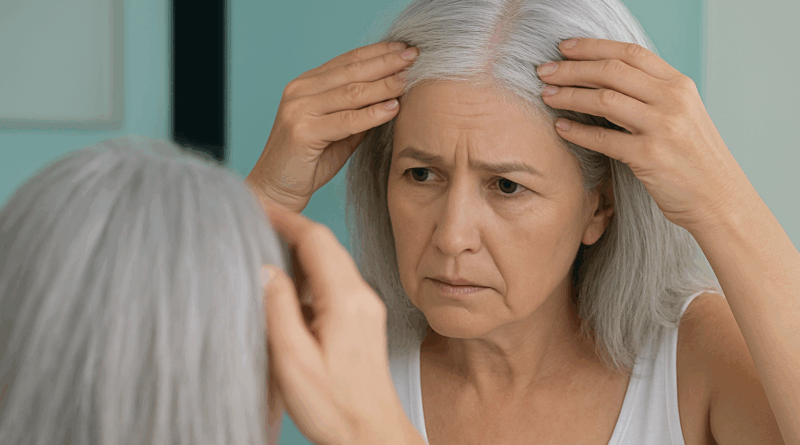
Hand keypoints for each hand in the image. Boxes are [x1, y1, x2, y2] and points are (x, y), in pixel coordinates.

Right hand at [247, 42, 418, 213]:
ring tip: (408, 79)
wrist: (275, 190)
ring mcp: (299, 109)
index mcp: (307, 85)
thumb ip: (359, 113)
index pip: (348, 60)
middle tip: (415, 56)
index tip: (406, 48)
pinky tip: (393, 108)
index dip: (378, 53)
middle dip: (386, 62)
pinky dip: (372, 114)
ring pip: (351, 92)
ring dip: (383, 85)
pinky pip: (346, 120)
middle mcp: (300, 91)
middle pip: (351, 71)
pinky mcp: (302, 131)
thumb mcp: (338, 132)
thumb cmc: (308, 163)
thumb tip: (394, 96)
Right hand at [262, 205, 420, 444]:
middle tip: (254, 223)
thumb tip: (263, 268)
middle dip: (290, 228)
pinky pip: (333, 282)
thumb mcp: (293, 359)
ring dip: (299, 251)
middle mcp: (361, 296)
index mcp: (346, 300)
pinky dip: (308, 274)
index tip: (257, 206)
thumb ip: (277, 308)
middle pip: (325, 246)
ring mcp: (364, 308)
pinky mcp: (362, 320)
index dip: (285, 218)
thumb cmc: (334, 406)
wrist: (371, 434)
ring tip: (264, 249)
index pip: (316, 240)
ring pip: (329, 263)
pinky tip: (286, 288)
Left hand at [538, 38, 747, 230]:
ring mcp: (662, 127)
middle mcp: (673, 100)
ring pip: (603, 100)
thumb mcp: (684, 115)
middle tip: (544, 71)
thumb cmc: (695, 159)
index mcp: (680, 85)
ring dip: (568, 95)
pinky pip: (603, 138)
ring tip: (546, 95)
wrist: (720, 199)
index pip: (630, 53)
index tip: (565, 48)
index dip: (593, 47)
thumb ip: (653, 94)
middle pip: (611, 71)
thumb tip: (607, 79)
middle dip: (572, 69)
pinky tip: (560, 128)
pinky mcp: (649, 156)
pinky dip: (577, 131)